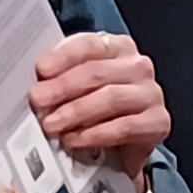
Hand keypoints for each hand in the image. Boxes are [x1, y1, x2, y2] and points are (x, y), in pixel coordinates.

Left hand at [29, 30, 169, 190]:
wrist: (126, 146)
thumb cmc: (99, 111)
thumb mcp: (79, 88)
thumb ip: (61, 78)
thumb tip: (35, 84)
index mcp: (117, 48)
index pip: (89, 45)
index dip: (63, 57)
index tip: (40, 70)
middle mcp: (138, 66)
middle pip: (96, 72)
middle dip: (62, 88)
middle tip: (38, 101)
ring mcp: (150, 93)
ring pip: (109, 98)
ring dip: (76, 112)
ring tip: (51, 125)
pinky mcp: (158, 122)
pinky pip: (123, 127)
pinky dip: (95, 135)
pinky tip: (74, 141)